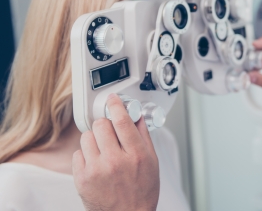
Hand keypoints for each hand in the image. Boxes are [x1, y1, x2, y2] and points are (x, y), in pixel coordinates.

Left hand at [72, 94, 159, 210]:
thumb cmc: (142, 191)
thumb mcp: (152, 161)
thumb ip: (143, 136)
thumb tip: (136, 116)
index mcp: (136, 155)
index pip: (122, 120)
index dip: (116, 105)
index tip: (112, 100)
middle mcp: (116, 161)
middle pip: (101, 125)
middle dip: (105, 125)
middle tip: (110, 133)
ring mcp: (97, 170)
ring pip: (87, 137)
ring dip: (94, 140)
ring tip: (103, 151)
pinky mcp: (82, 179)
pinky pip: (77, 154)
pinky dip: (86, 155)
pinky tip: (96, 163)